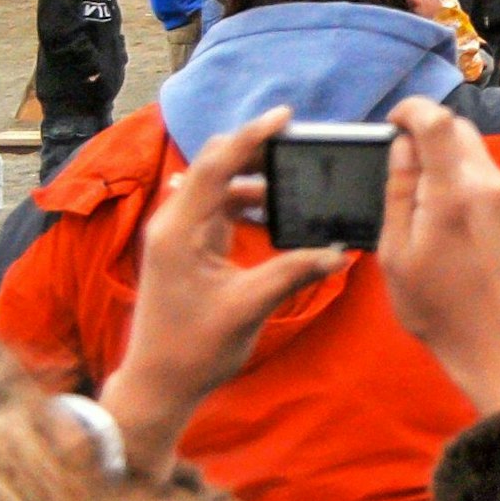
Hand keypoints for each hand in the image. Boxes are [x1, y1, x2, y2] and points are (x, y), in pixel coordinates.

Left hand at [100, 106, 346, 479]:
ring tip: (293, 179)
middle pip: (212, 167)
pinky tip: (274, 210)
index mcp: (178, 231)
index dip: (250, 137)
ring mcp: (177, 236)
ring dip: (252, 178)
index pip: (214, 165)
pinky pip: (217, 209)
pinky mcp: (186, 249)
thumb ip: (295, 272)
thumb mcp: (250, 307)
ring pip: (215, 186)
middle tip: (297, 144)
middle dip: (253, 151)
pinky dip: (246, 201)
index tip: (285, 116)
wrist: (158, 384)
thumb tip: (341, 252)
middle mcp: (172, 225)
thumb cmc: (194, 349)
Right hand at [377, 98, 499, 414]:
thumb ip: (398, 193)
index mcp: (454, 194)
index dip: (412, 109)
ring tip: (431, 213)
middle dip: (428, 140)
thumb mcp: (397, 254)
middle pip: (458, 132)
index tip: (395, 121)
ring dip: (450, 166)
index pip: (437, 122)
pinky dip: (471, 186)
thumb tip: (402, 147)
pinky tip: (459, 226)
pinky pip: (493, 179)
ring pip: (477, 155)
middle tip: (405, 174)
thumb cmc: (440, 307)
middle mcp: (492, 184)